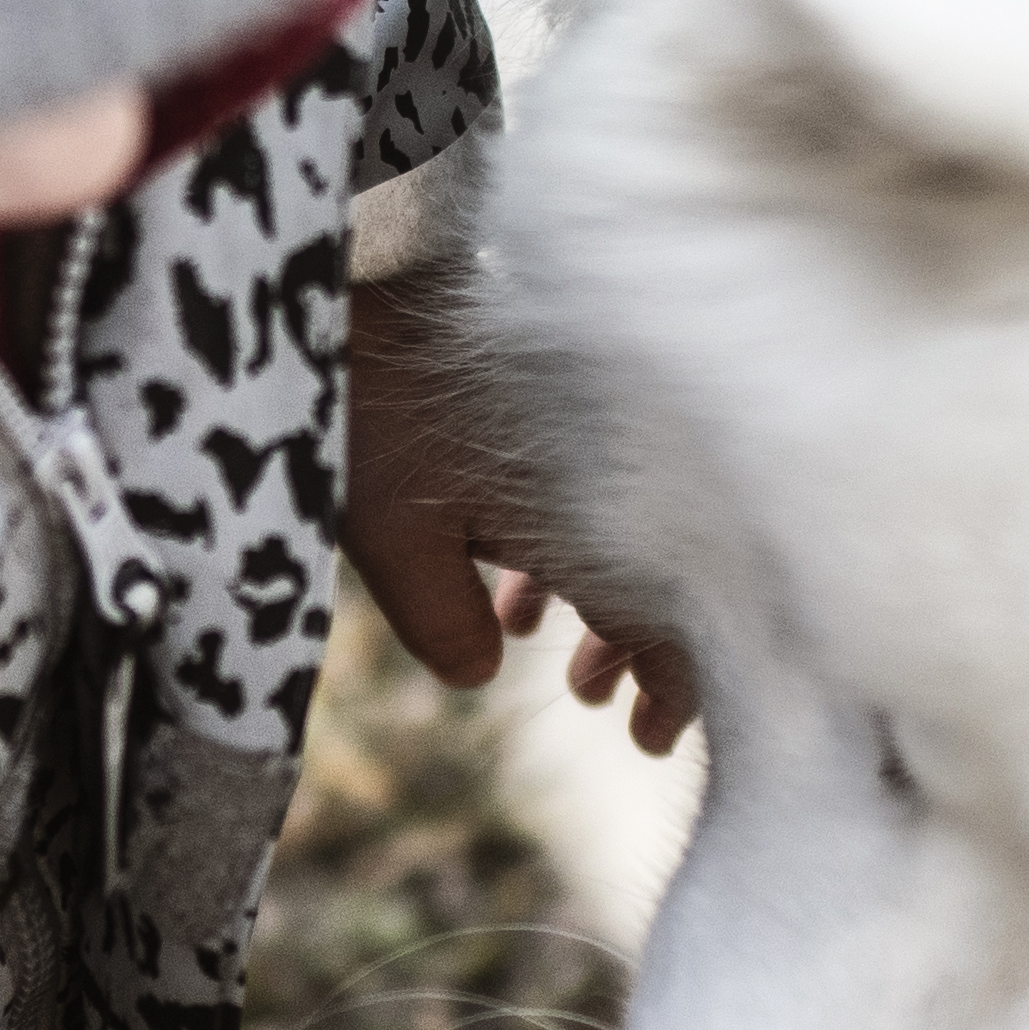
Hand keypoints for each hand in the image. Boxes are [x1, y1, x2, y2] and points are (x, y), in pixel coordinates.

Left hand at [348, 253, 697, 750]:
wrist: (353, 292)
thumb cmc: (366, 419)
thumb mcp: (394, 542)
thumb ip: (444, 623)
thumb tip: (483, 672)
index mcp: (595, 507)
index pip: (674, 615)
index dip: (675, 686)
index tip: (646, 738)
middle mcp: (614, 469)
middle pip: (668, 575)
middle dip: (641, 652)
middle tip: (608, 709)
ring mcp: (594, 434)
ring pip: (630, 537)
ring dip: (603, 608)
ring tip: (570, 674)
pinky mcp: (565, 405)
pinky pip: (596, 494)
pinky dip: (568, 554)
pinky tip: (518, 604)